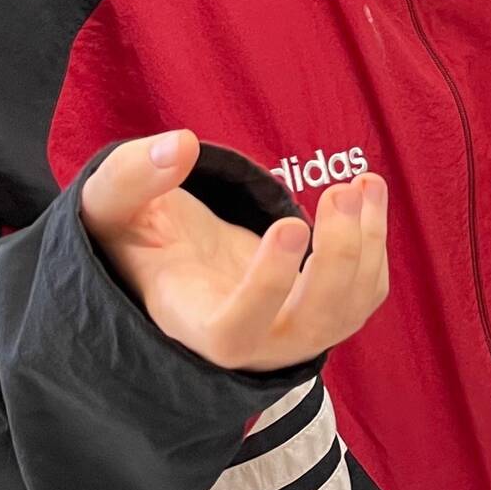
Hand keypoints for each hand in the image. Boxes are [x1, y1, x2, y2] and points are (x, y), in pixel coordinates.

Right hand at [80, 130, 390, 372]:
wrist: (180, 260)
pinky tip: (366, 191)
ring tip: (359, 184)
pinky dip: (375, 238)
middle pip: (311, 323)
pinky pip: (367, 289)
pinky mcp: (329, 315)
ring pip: (349, 307)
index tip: (290, 224)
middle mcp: (252, 344)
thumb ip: (132, 177)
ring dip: (365, 242)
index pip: (234, 332)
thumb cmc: (140, 235)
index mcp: (192, 324)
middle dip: (337, 256)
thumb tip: (181, 145)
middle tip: (340, 191)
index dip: (268, 286)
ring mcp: (296, 335)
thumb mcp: (114, 206)